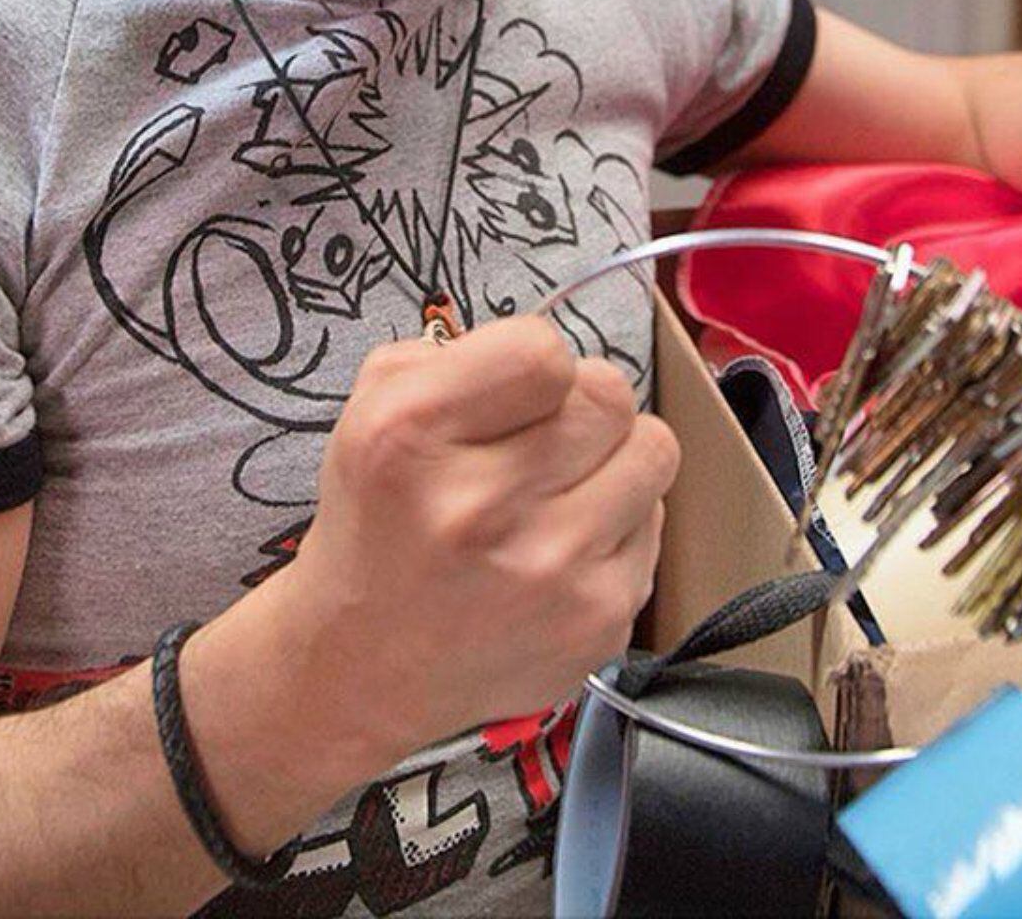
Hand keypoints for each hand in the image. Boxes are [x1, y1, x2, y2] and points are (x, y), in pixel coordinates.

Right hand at [282, 315, 677, 756]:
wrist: (367, 672)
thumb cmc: (379, 523)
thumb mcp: (373, 411)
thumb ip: (458, 353)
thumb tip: (550, 354)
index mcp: (409, 437)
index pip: (543, 351)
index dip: (534, 362)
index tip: (513, 394)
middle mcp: (479, 507)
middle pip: (611, 393)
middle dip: (582, 406)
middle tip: (543, 441)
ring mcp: (549, 573)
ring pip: (653, 451)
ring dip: (616, 458)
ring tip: (565, 488)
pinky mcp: (600, 621)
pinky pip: (654, 523)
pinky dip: (619, 524)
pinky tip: (565, 550)